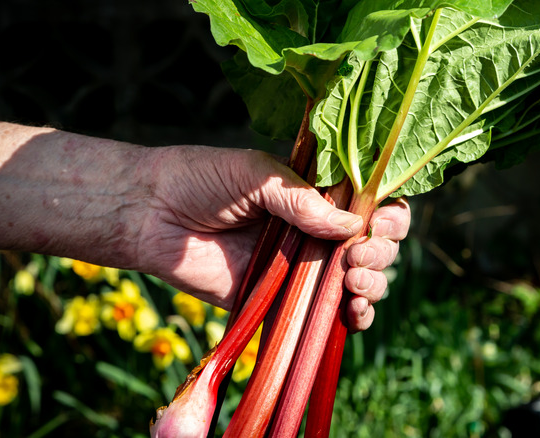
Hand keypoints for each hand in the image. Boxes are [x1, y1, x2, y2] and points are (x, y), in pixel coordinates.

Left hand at [135, 146, 409, 331]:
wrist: (151, 216)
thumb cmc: (201, 180)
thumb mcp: (256, 175)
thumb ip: (302, 200)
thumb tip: (353, 225)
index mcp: (318, 194)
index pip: (373, 205)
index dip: (388, 215)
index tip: (378, 222)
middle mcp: (318, 231)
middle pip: (376, 246)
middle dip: (380, 251)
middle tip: (356, 253)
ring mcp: (305, 268)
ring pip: (363, 282)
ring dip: (373, 283)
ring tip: (353, 278)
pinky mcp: (285, 301)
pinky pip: (331, 316)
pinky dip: (353, 318)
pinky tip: (353, 314)